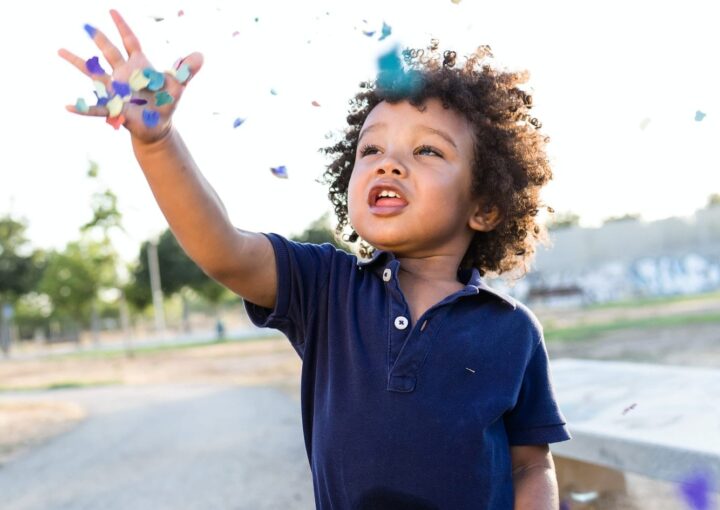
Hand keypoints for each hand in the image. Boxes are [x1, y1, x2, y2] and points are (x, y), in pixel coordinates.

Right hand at [58, 9, 202, 143]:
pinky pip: (95, 108)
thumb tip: (201, 55)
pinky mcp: (112, 107)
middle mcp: (122, 73)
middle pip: (109, 51)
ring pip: (94, 73)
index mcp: (138, 65)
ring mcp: (114, 89)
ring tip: (60, 50)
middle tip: (87, 24)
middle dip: (99, 38)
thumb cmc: (165, 103)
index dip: (122, 26)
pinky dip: (82, 108)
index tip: (112, 11)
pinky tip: (69, 106)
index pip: (129, 41)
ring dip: (77, 61)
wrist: (157, 125)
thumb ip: (186, 70)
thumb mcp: (178, 86)